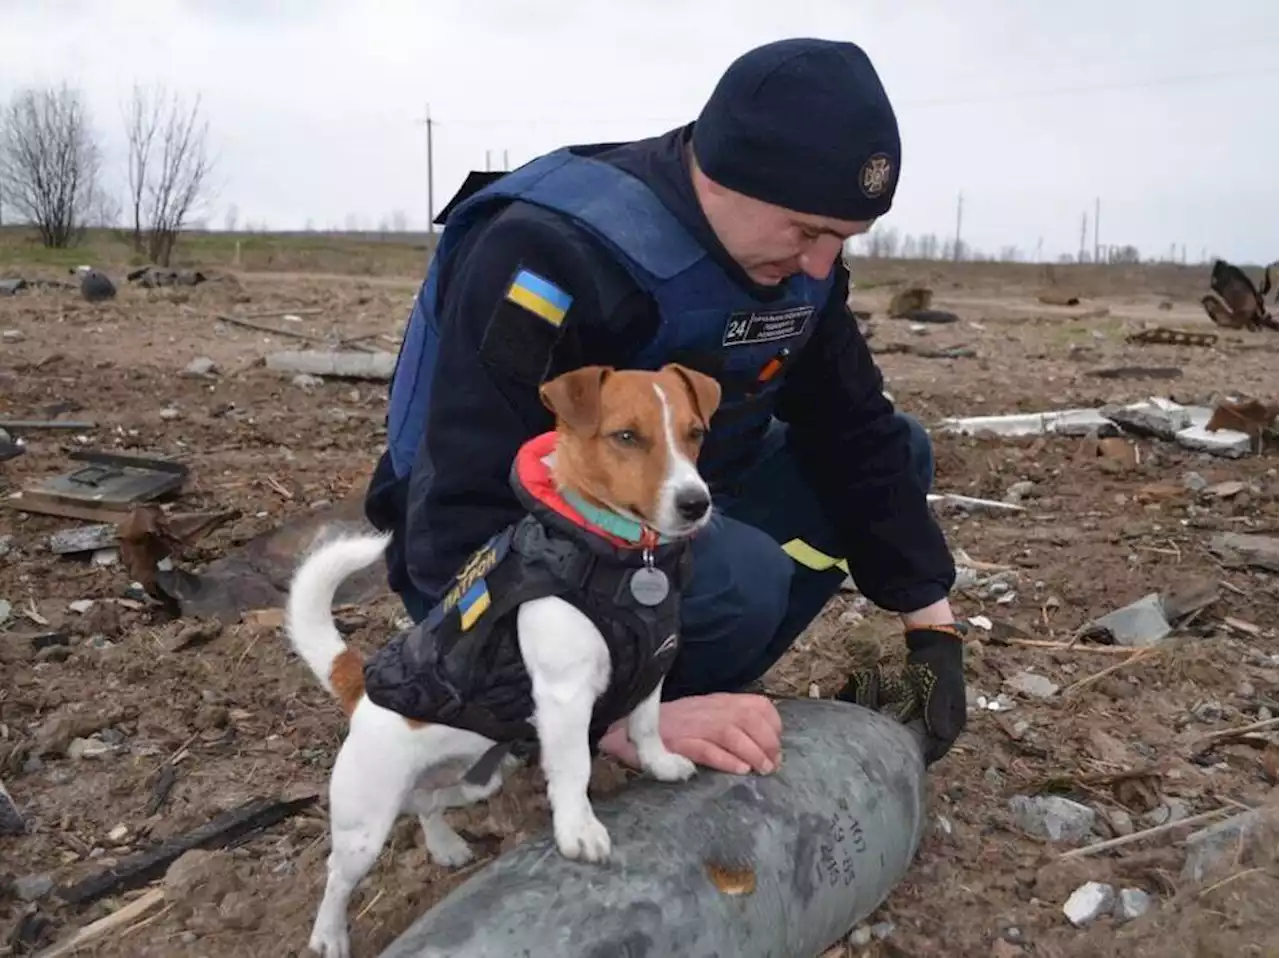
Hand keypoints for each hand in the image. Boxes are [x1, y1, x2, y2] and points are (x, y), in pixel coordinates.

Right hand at [599, 693, 781, 774]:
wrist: (628, 728)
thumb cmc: (671, 728)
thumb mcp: (706, 720)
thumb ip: (731, 726)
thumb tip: (762, 748)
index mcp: (718, 702)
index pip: (757, 705)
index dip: (773, 725)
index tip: (777, 747)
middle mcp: (708, 709)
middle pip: (749, 717)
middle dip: (768, 742)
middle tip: (772, 765)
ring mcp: (693, 724)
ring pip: (731, 732)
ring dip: (752, 752)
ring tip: (761, 770)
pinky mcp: (677, 741)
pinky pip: (705, 748)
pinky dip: (725, 759)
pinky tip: (738, 770)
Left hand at [836, 625, 966, 764]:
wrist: (934, 643)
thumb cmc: (938, 665)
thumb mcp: (939, 687)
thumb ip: (937, 710)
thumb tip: (941, 736)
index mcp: (955, 719)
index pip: (940, 746)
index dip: (925, 757)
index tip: (907, 765)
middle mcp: (948, 720)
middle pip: (932, 743)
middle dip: (916, 752)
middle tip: (894, 762)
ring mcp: (937, 713)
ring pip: (923, 734)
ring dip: (911, 742)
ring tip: (891, 751)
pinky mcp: (926, 705)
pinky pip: (917, 723)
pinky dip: (907, 729)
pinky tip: (891, 734)